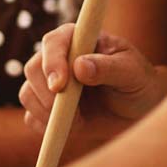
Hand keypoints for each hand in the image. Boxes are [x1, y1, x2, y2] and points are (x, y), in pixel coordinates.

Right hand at [19, 24, 166, 137]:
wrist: (139, 109)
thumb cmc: (138, 82)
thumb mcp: (132, 72)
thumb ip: (108, 67)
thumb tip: (80, 66)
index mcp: (77, 39)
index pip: (53, 43)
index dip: (52, 63)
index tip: (60, 86)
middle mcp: (58, 58)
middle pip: (33, 69)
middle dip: (48, 95)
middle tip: (75, 114)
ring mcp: (49, 83)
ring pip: (27, 94)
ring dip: (47, 113)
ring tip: (79, 122)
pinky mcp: (47, 108)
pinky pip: (32, 118)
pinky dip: (46, 127)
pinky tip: (72, 128)